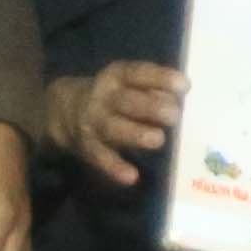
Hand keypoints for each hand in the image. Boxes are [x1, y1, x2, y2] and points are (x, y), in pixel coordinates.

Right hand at [50, 62, 183, 182]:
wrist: (66, 111)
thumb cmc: (115, 97)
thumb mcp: (130, 85)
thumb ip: (154, 90)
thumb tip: (178, 101)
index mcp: (118, 76)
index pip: (138, 73)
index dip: (160, 78)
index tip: (184, 86)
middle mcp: (104, 97)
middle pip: (127, 101)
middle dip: (151, 108)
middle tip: (175, 116)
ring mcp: (94, 122)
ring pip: (114, 128)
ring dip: (136, 134)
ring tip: (158, 140)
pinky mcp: (89, 147)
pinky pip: (102, 157)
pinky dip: (115, 168)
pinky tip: (132, 177)